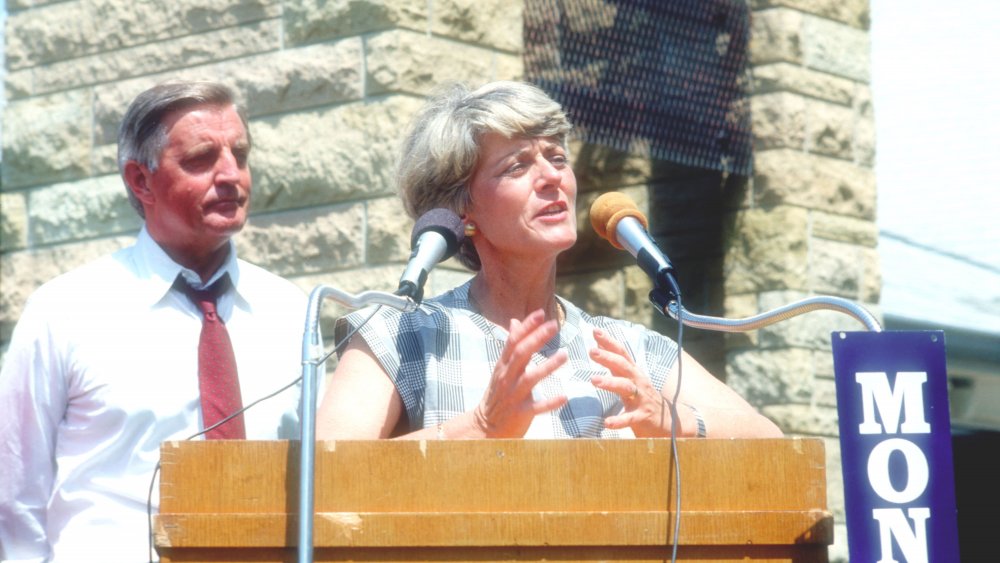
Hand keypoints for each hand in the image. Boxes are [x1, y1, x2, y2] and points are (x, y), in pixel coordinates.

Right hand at [472, 309, 568, 437]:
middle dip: (537, 338)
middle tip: (554, 325)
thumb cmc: (497, 394)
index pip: (513, 342)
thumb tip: (514, 322)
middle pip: (521, 355)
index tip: (540, 313)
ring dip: (547, 366)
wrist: (484, 427)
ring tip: (565, 355)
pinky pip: (536, 407)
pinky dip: (550, 402)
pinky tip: (564, 396)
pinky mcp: (520, 414)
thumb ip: (511, 346)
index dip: (526, 327)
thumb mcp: (501, 368)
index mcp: (503, 366)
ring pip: (530, 379)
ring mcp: (513, 396)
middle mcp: (506, 378)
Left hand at [589, 329, 670, 436]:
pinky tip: (607, 423)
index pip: (621, 354)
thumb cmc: (644, 398)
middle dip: (608, 357)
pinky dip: (619, 420)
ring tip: (594, 380)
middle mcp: (638, 382)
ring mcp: (641, 399)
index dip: (609, 342)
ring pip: (626, 388)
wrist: (671, 422)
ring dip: (610, 383)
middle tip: (592, 351)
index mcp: (633, 373)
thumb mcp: (630, 379)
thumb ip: (615, 365)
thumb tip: (598, 346)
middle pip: (623, 366)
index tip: (595, 330)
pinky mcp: (643, 417)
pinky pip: (630, 418)